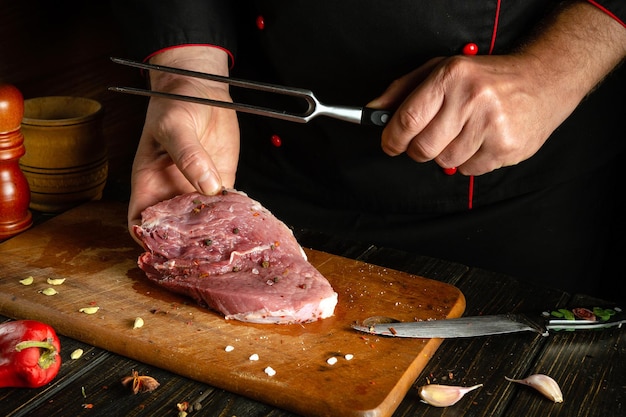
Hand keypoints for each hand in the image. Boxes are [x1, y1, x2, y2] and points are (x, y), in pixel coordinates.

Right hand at [128, 47, 239, 239]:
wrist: (203, 88)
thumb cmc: (176, 103)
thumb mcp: (176, 125)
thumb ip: (189, 156)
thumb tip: (207, 188)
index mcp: (149, 182)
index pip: (141, 222)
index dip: (148, 240)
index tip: (165, 252)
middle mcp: (172, 191)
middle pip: (174, 231)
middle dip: (186, 246)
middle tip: (205, 256)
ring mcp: (197, 189)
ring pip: (203, 223)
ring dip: (214, 234)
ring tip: (228, 245)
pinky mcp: (222, 181)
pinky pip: (227, 206)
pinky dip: (235, 216)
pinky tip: (245, 224)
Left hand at [372, 54, 564, 175]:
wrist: (544, 80)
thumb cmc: (486, 77)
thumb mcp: (442, 70)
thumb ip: (403, 90)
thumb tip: (373, 111)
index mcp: (451, 76)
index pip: (408, 118)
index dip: (393, 138)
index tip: (390, 144)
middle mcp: (472, 98)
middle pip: (424, 147)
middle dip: (418, 151)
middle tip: (426, 141)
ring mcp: (492, 124)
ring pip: (445, 162)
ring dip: (446, 154)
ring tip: (463, 133)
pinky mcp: (507, 146)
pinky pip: (468, 170)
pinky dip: (468, 161)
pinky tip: (480, 141)